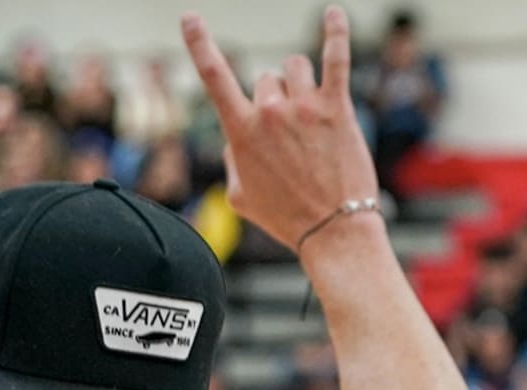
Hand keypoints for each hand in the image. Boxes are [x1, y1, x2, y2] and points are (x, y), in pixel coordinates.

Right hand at [182, 7, 378, 251]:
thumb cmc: (285, 218)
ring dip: (299, 84)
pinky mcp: (337, 108)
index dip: (199, 44)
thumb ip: (233, 161)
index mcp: (241, 133)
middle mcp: (270, 113)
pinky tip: (333, 13)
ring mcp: (304, 107)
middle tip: (291, 138)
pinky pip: (336, 57)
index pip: (213, 77)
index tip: (189, 18)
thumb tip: (239, 139)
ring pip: (295, 68)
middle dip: (274, 99)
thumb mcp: (240, 197)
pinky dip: (335, 31)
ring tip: (311, 115)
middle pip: (265, 79)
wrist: (332, 230)